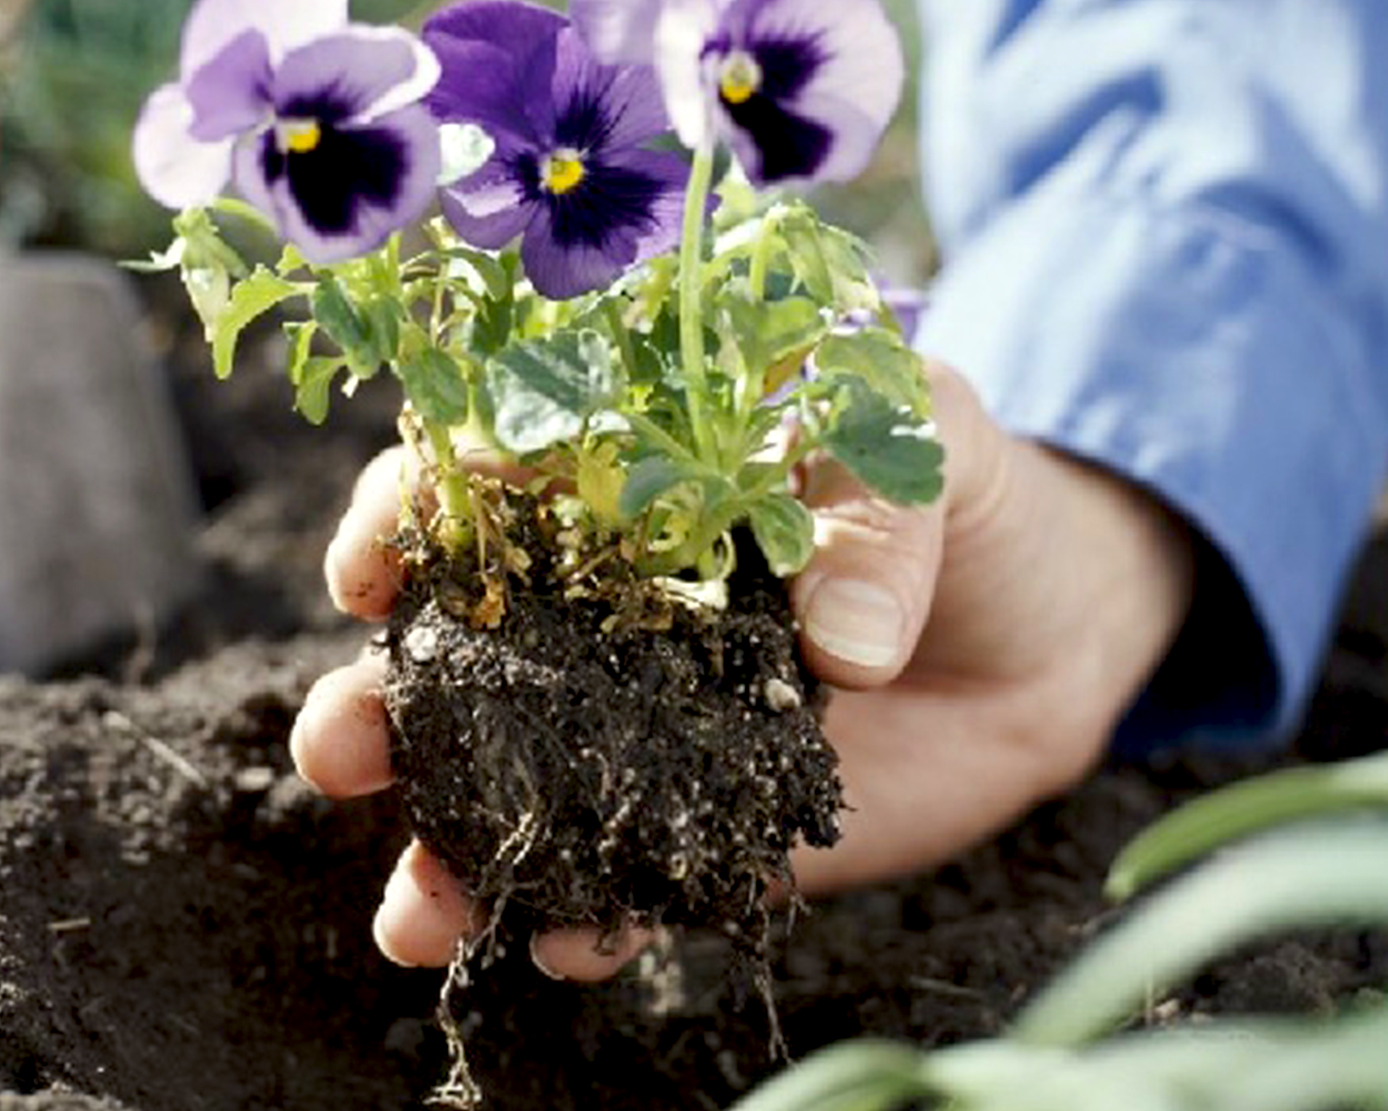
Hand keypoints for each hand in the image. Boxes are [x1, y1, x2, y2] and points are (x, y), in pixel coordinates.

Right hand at [290, 360, 1195, 977]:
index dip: (403, 521)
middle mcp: (598, 617)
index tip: (366, 571)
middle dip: (377, 707)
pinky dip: (590, 920)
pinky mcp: (703, 828)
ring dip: (443, 850)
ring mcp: (639, 732)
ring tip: (413, 905)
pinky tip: (569, 943)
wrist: (1046, 625)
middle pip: (453, 661)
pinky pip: (624, 881)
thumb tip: (843, 641)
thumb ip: (876, 519)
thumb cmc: (960, 491)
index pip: (474, 489)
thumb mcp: (921, 444)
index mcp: (614, 488)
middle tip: (342, 747)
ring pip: (509, 792)